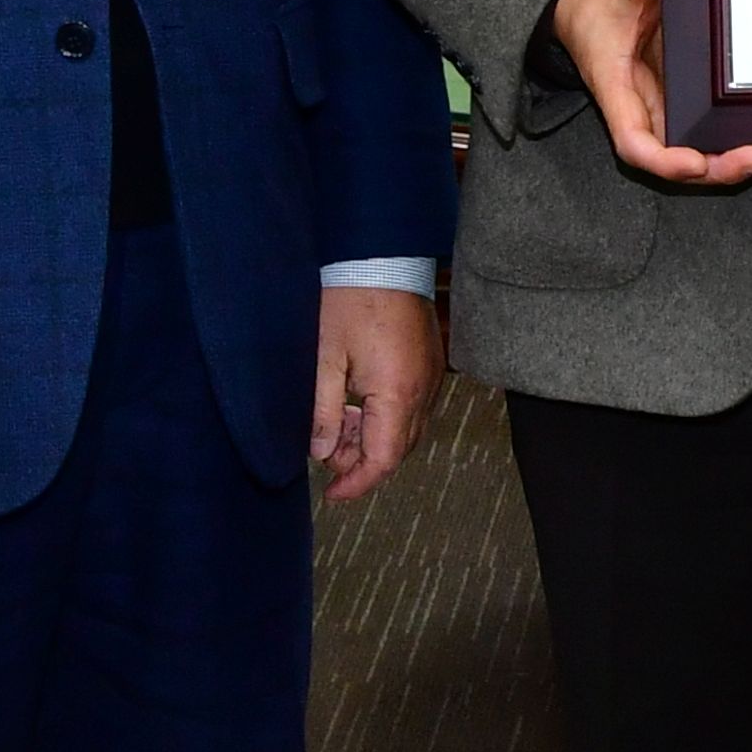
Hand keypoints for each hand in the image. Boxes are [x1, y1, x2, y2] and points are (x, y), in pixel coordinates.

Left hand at [311, 283, 440, 504]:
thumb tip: (320, 453)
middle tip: (326, 453)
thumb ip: (323, 411)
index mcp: (397, 394)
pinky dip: (386, 417)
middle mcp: (423, 390)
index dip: (357, 483)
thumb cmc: (351, 299)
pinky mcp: (429, 363)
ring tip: (338, 425)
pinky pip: (412, 406)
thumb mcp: (324, 359)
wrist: (381, 256)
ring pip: (406, 429)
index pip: (384, 459)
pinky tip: (358, 403)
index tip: (332, 494)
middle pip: (398, 449)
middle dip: (362, 461)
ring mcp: (430, 376)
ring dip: (374, 438)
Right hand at [552, 0, 751, 187]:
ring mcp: (674, 113)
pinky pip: (721, 133)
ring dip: (747, 162)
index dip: (665, 160)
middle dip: (719, 167)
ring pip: (707, 154)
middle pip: (681, 161)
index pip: (635, 143)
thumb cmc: (605, 5)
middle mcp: (649, 112)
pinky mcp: (695, 107)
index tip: (692, 163)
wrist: (600, 10)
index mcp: (620, 92)